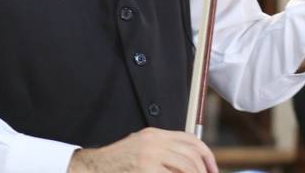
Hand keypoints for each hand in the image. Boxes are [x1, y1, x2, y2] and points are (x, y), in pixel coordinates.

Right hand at [67, 127, 217, 172]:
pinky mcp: (145, 169)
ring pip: (186, 166)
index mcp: (155, 134)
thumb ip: (163, 153)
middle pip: (191, 153)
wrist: (93, 168)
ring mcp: (149, 156)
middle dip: (204, 170)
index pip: (191, 139)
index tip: (212, 171)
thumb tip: (189, 165)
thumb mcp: (141, 150)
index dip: (206, 156)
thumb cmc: (117, 165)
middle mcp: (154, 141)